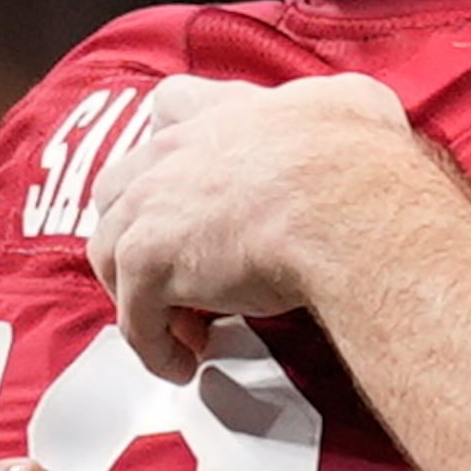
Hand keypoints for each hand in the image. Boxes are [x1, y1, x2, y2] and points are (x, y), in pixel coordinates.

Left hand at [87, 72, 422, 381]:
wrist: (347, 209)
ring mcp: (151, 205)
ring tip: (180, 325)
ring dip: (136, 290)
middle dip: (139, 227)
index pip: (172, 106)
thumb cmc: (360, 164)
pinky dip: (153, 345)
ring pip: (109, 250)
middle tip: (181, 266)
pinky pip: (134, 318)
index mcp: (223, 113)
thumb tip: (357, 116)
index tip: (189, 184)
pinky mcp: (148, 262)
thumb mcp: (357, 105)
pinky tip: (184, 365)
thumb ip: (337, 105)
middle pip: (120, 185)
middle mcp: (174, 151)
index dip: (172, 147)